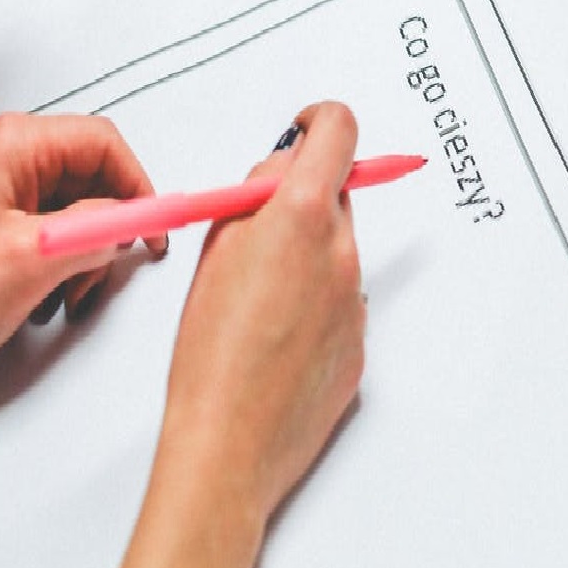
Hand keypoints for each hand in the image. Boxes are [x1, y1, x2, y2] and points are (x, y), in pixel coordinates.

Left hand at [0, 114, 161, 429]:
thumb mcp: (36, 258)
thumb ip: (101, 227)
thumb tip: (147, 214)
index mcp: (17, 147)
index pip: (107, 144)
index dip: (137, 186)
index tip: (153, 229)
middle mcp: (14, 161)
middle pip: (100, 176)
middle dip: (110, 229)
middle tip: (103, 269)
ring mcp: (11, 194)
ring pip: (87, 210)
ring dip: (90, 256)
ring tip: (68, 294)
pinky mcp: (10, 226)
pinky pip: (66, 234)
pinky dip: (72, 267)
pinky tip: (53, 297)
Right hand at [156, 101, 365, 526]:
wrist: (228, 444)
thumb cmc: (206, 355)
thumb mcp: (214, 251)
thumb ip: (252, 200)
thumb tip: (279, 173)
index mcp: (302, 218)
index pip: (338, 132)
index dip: (321, 122)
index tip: (305, 127)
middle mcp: (342, 251)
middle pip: (336, 195)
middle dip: (301, 200)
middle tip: (255, 233)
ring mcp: (357, 298)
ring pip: (336, 252)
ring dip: (305, 258)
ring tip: (254, 304)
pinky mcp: (361, 342)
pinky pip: (340, 303)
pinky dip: (313, 307)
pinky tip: (273, 341)